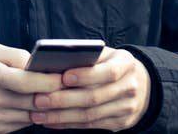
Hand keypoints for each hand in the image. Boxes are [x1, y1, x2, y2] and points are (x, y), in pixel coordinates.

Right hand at [0, 42, 62, 133]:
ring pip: (30, 115)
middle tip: (66, 86)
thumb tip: (38, 64)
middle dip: (52, 94)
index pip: (25, 82)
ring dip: (43, 106)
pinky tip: (33, 104)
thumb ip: (14, 55)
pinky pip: (21, 124)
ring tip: (52, 94)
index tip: (62, 76)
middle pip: (31, 101)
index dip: (48, 81)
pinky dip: (30, 114)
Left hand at [29, 47, 150, 130]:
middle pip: (94, 97)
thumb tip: (54, 62)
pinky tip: (50, 121)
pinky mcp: (121, 123)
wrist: (139, 83)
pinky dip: (68, 124)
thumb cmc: (111, 63)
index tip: (63, 77)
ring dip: (61, 116)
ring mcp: (127, 107)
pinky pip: (91, 125)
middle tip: (39, 99)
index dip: (85, 75)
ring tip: (38, 113)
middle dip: (64, 100)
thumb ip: (86, 56)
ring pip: (90, 115)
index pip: (108, 71)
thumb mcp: (105, 53)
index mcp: (126, 63)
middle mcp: (130, 86)